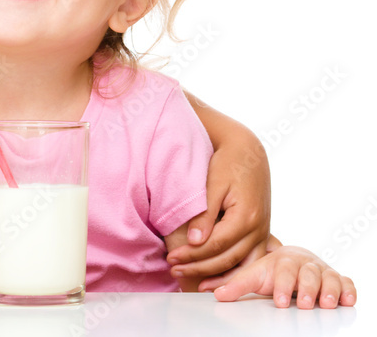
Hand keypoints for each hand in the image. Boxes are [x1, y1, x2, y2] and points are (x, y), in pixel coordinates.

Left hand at [167, 133, 269, 278]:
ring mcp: (263, 233)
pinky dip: (233, 272)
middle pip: (227, 259)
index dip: (192, 254)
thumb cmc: (227, 165)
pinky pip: (250, 261)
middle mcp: (259, 229)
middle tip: (173, 269)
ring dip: (216, 276)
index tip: (171, 258)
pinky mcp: (262, 234)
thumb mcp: (213, 185)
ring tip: (190, 280)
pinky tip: (215, 279)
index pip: (215, 245)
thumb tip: (195, 241)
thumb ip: (205, 214)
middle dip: (198, 267)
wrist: (249, 154)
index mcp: (246, 216)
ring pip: (242, 265)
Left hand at [208, 245, 355, 308]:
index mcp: (283, 261)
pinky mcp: (338, 280)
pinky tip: (347, 300)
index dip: (283, 285)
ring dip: (328, 291)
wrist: (294, 258)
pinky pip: (347, 283)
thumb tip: (213, 294)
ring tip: (325, 303)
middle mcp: (305, 264)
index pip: (284, 271)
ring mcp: (322, 271)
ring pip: (329, 278)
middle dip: (307, 290)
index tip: (279, 301)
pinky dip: (348, 290)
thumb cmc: (273, 270)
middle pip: (309, 274)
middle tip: (304, 304)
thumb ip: (236, 285)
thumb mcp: (254, 275)